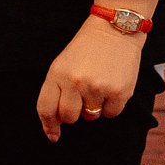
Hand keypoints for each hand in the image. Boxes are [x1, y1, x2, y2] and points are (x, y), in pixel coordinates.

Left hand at [36, 17, 142, 141]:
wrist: (114, 29)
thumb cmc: (86, 49)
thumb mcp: (63, 63)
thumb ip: (56, 91)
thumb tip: (57, 125)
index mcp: (58, 73)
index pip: (46, 108)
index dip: (49, 125)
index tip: (53, 135)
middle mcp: (75, 82)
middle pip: (69, 117)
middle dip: (74, 114)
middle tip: (82, 98)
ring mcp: (97, 87)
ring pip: (91, 116)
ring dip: (94, 107)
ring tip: (98, 84)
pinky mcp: (119, 92)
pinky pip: (111, 114)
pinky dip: (111, 105)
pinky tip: (112, 85)